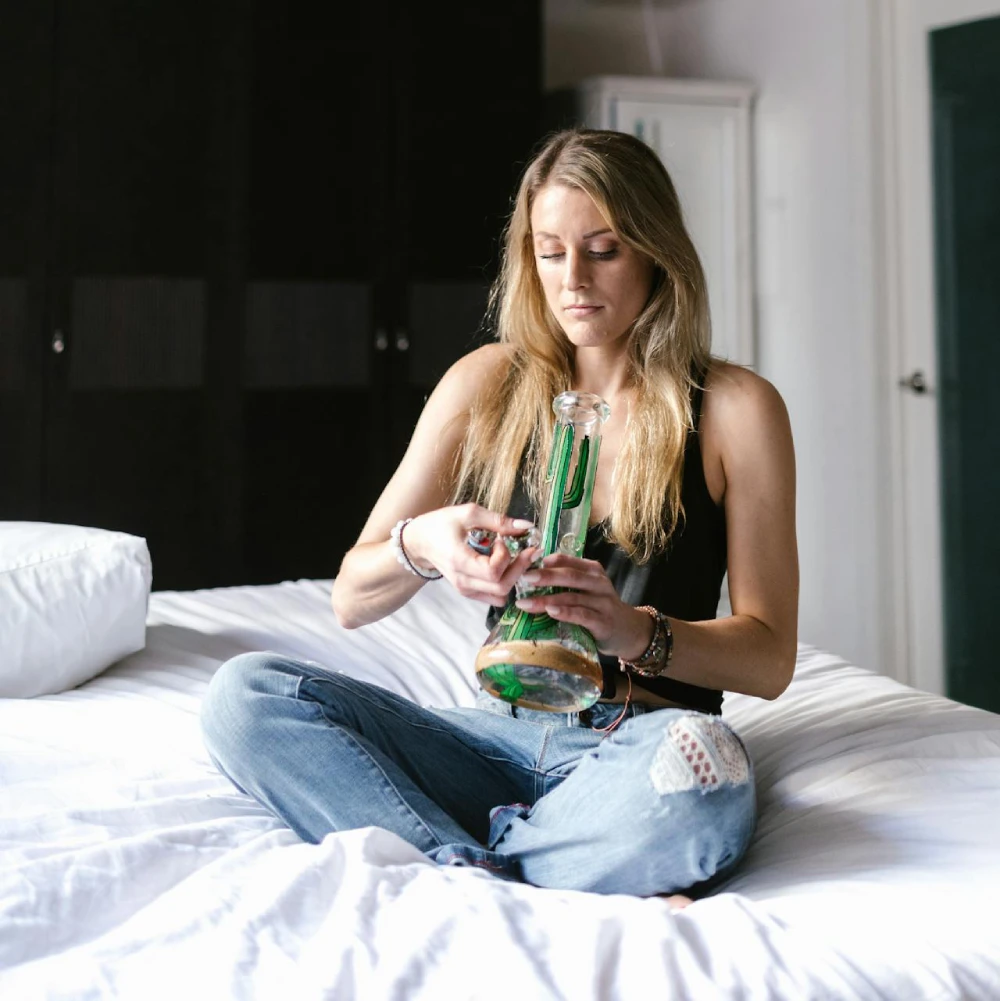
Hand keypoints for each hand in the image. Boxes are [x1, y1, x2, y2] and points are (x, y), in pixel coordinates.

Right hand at [401, 503, 538, 604]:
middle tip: (520, 549)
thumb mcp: (468, 514)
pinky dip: (504, 583)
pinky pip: (495, 596)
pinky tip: (501, 565)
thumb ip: (498, 521)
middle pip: (502, 587)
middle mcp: (463, 582)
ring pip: (501, 595)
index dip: (505, 555)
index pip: (493, 571)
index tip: (500, 539)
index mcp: (459, 561)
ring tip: (508, 557)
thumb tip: (526, 526)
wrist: (419, 542)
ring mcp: (466, 590)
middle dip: (518, 567)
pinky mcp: (470, 592)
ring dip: (512, 576)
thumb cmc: (440, 524)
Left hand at [513, 554, 654, 659]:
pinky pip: (582, 615)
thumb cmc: (598, 607)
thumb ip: (565, 581)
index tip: (525, 563)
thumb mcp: (585, 588)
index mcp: (592, 570)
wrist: (627, 630)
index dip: (546, 560)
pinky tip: (550, 612)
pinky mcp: (603, 622)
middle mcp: (599, 583)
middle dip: (545, 576)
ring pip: (572, 597)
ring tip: (526, 603)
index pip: (567, 560)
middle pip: (570, 576)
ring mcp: (603, 602)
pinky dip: (565, 613)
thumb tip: (530, 576)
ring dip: (547, 599)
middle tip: (524, 578)